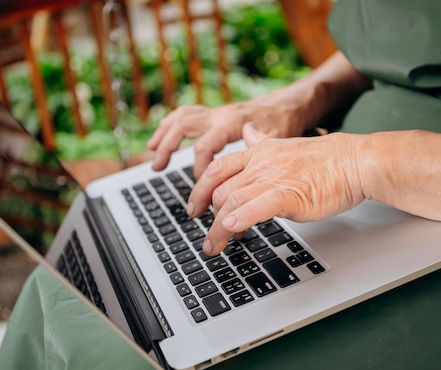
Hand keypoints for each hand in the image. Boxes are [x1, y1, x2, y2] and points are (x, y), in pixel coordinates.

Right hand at [147, 96, 311, 178]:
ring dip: (164, 134)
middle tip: (158, 168)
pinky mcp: (214, 114)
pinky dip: (170, 124)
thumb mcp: (276, 143)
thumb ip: (258, 162)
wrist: (288, 105)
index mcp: (232, 123)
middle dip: (168, 148)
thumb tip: (247, 193)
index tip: (202, 191)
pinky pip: (186, 114)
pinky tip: (160, 136)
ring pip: (181, 118)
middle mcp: (220, 115)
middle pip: (184, 127)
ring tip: (152, 152)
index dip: (199, 171)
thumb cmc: (283, 124)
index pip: (205, 147)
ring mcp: (215, 113)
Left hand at [188, 123, 366, 254]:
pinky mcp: (290, 195)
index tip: (194, 208)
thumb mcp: (286, 144)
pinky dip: (239, 219)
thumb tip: (249, 132)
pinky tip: (231, 231)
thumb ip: (262, 143)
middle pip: (220, 190)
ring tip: (214, 246)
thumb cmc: (327, 159)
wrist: (355, 161)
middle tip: (208, 237)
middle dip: (207, 216)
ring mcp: (274, 178)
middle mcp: (261, 164)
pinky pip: (257, 206)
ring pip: (231, 201)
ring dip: (217, 229)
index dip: (199, 190)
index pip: (217, 169)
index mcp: (258, 152)